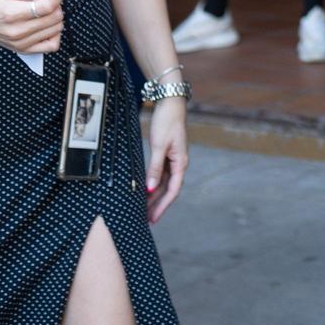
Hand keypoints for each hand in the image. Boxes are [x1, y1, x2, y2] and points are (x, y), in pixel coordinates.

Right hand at [0, 0, 64, 53]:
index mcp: (12, 14)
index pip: (47, 7)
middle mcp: (17, 31)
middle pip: (54, 18)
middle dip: (57, 6)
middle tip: (48, 0)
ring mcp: (21, 43)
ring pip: (56, 30)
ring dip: (56, 18)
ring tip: (45, 12)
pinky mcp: (23, 50)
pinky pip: (51, 46)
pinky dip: (54, 35)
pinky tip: (47, 26)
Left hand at [144, 97, 189, 223]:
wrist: (170, 104)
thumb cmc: (167, 122)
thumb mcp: (159, 145)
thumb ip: (154, 168)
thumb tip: (149, 188)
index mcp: (181, 162)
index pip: (173, 190)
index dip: (163, 205)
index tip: (153, 218)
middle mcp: (178, 163)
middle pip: (168, 189)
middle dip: (158, 205)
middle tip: (146, 220)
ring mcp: (172, 159)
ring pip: (163, 183)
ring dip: (154, 196)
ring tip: (143, 210)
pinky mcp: (166, 154)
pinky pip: (159, 174)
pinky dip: (152, 184)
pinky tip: (144, 191)